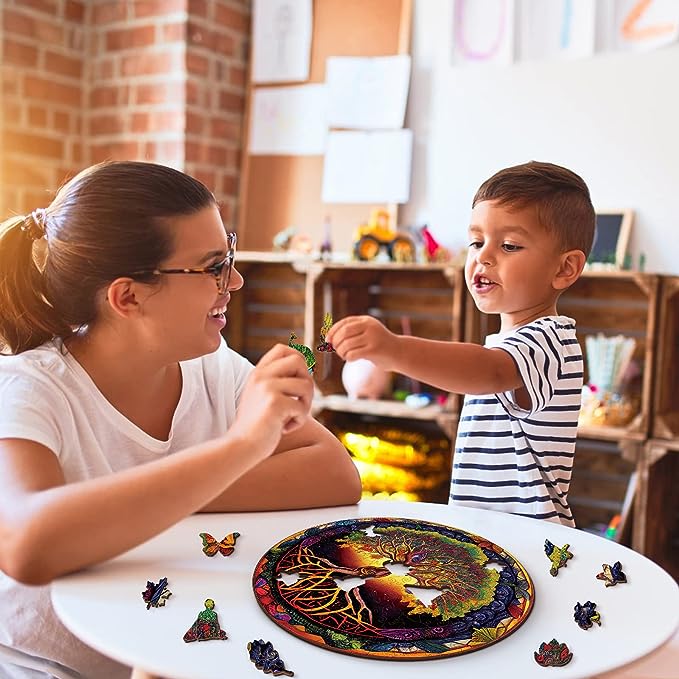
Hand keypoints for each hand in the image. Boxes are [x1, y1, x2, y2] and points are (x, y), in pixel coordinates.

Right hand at [229, 344, 312, 459]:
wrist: (240, 446)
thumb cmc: (256, 426)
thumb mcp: (261, 396)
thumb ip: (277, 382)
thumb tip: (307, 371)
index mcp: (258, 373)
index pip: (282, 349)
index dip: (298, 359)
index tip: (300, 378)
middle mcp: (261, 376)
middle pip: (299, 361)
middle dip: (307, 382)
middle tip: (300, 401)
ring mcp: (267, 388)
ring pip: (306, 385)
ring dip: (306, 405)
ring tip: (293, 417)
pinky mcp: (274, 403)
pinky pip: (302, 407)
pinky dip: (299, 421)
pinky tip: (285, 428)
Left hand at [326, 315, 397, 368]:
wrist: (399, 353)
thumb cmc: (378, 345)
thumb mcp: (366, 334)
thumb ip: (351, 333)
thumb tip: (328, 338)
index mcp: (366, 320)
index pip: (344, 323)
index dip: (333, 331)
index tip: (327, 340)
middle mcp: (370, 326)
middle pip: (344, 332)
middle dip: (336, 342)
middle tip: (336, 350)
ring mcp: (373, 337)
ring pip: (347, 344)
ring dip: (341, 352)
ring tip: (344, 356)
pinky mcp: (374, 350)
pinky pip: (353, 354)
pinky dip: (348, 358)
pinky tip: (351, 359)